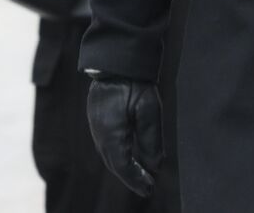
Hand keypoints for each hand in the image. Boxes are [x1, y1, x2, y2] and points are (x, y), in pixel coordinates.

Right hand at [87, 76, 161, 197]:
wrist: (116, 64)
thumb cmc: (135, 84)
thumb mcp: (149, 110)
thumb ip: (151, 139)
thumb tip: (155, 166)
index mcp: (112, 134)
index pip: (123, 166)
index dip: (136, 180)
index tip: (150, 189)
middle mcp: (100, 135)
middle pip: (116, 165)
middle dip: (132, 178)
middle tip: (149, 188)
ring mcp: (97, 129)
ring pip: (111, 157)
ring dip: (125, 169)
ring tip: (142, 178)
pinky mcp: (99, 123)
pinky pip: (108, 148)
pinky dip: (120, 158)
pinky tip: (131, 160)